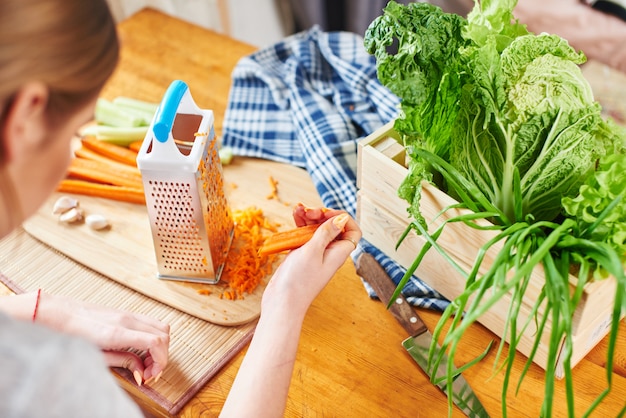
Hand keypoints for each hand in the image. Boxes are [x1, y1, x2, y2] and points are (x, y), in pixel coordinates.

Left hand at [36, 293, 169, 384]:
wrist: (57, 313)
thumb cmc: (70, 334)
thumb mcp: (95, 356)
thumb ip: (122, 362)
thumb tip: (140, 372)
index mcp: (117, 332)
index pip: (156, 342)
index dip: (160, 361)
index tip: (150, 374)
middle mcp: (126, 320)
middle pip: (164, 334)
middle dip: (162, 356)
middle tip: (149, 372)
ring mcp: (128, 314)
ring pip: (161, 326)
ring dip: (160, 345)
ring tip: (146, 362)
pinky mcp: (126, 313)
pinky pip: (150, 323)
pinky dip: (153, 337)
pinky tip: (140, 350)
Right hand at [262, 205, 361, 317]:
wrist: (281, 303)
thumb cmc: (298, 281)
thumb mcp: (312, 251)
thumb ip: (326, 233)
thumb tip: (342, 219)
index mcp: (338, 253)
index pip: (352, 231)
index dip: (342, 218)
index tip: (325, 214)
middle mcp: (329, 253)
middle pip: (333, 227)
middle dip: (321, 215)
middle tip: (308, 212)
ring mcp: (315, 254)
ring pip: (317, 229)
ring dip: (309, 217)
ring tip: (297, 209)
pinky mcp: (302, 255)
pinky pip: (305, 236)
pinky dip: (300, 225)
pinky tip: (293, 216)